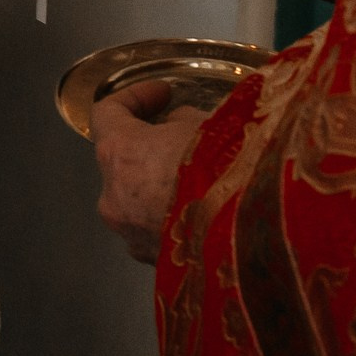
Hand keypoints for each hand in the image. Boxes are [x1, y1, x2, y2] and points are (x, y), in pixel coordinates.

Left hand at [91, 81, 206, 262]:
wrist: (248, 239)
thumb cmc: (223, 174)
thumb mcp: (207, 125)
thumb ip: (182, 121)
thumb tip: (175, 126)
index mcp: (118, 154)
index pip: (107, 113)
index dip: (136, 97)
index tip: (162, 93)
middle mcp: (114, 197)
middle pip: (123, 160)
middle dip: (151, 145)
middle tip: (183, 134)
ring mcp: (131, 234)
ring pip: (139, 199)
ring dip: (161, 183)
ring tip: (201, 175)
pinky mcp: (153, 262)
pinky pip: (156, 230)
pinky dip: (173, 217)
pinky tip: (206, 210)